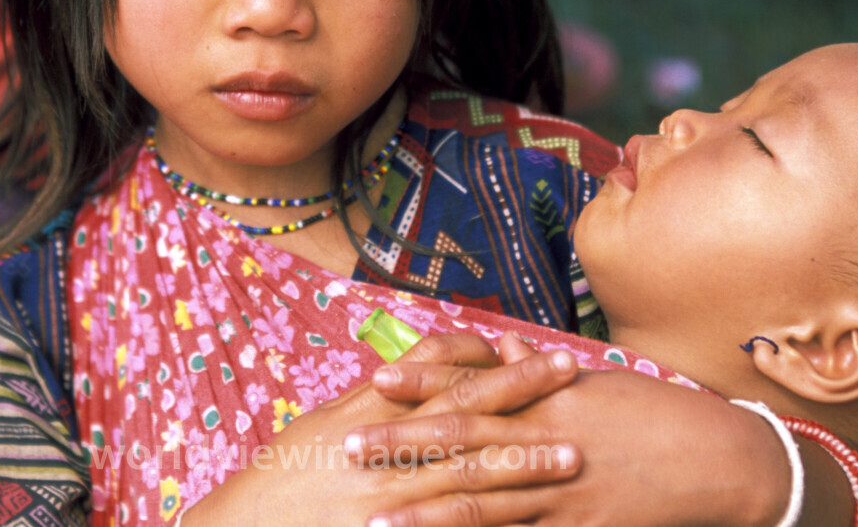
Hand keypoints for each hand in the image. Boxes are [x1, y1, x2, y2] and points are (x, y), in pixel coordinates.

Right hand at [180, 335, 579, 526]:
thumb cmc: (283, 477)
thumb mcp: (324, 423)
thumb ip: (375, 398)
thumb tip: (416, 365)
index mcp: (368, 414)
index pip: (436, 372)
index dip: (486, 357)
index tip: (527, 347)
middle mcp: (383, 451)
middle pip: (466, 415)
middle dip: (522, 394)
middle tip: (573, 375)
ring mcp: (390, 501)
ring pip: (471, 476)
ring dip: (524, 464)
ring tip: (571, 455)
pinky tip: (533, 524)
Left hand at [348, 336, 792, 526]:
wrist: (719, 459)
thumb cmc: (656, 412)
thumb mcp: (598, 383)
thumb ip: (541, 375)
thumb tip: (504, 353)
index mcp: (548, 396)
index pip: (473, 385)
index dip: (423, 381)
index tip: (376, 375)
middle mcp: (548, 439)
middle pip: (461, 443)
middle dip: (402, 446)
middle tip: (346, 446)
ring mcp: (562, 491)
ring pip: (481, 503)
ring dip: (423, 513)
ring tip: (373, 520)